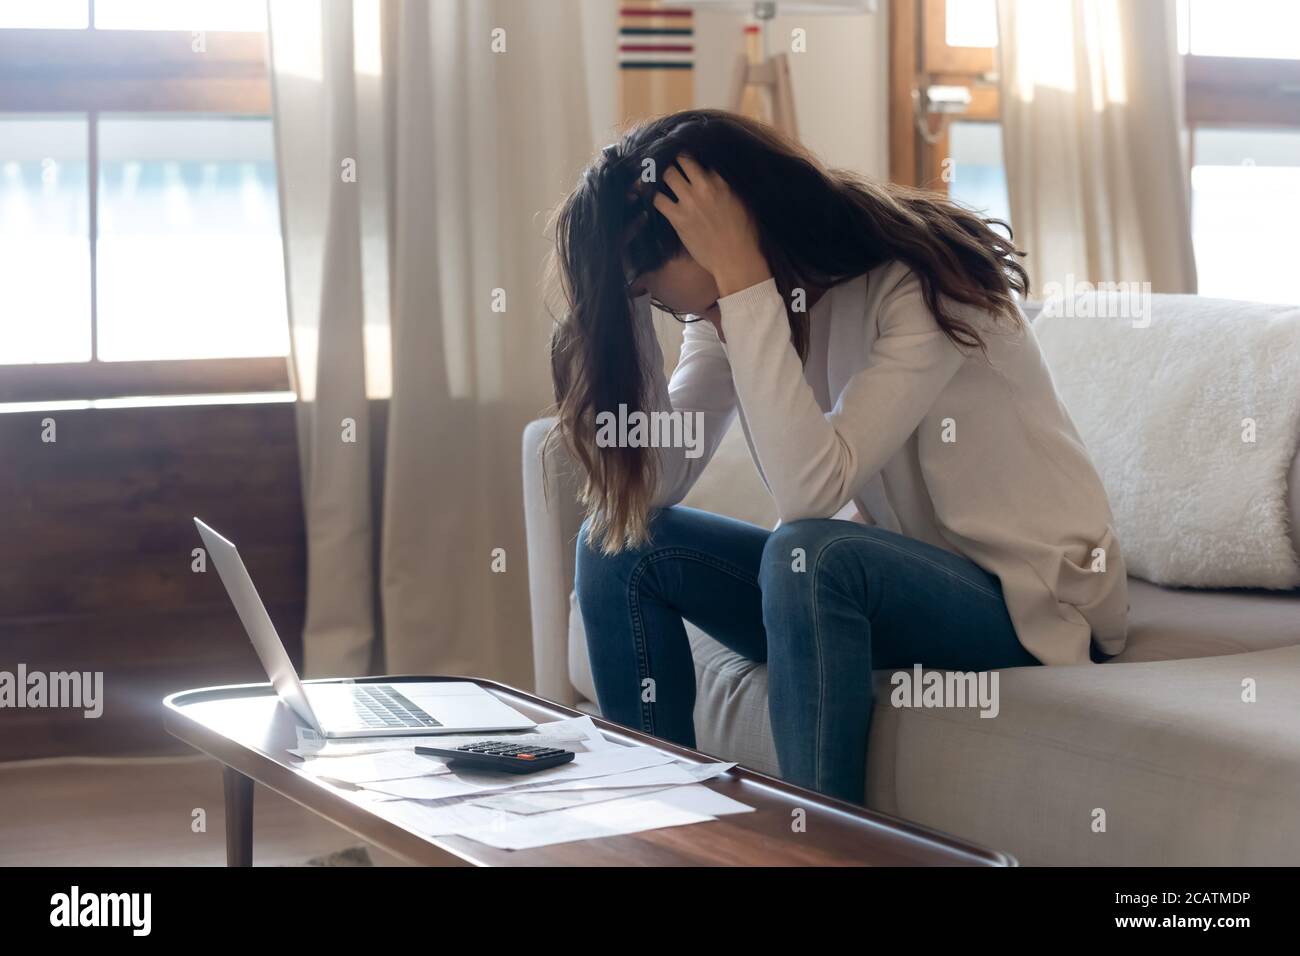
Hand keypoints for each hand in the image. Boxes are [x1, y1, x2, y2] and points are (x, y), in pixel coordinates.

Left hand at [652, 156, 770, 298]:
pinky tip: (654, 197)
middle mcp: (704, 186)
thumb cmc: (745, 233)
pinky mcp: (678, 218)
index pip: (701, 158)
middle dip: (676, 162)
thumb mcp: (742, 201)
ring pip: (667, 175)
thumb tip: (717, 178)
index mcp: (721, 181)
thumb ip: (727, 186)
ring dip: (663, 176)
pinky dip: (654, 196)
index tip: (689, 161)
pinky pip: (657, 199)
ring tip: (660, 180)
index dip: (694, 158)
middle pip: (681, 160)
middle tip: (672, 166)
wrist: (736, 258)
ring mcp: (689, 201)